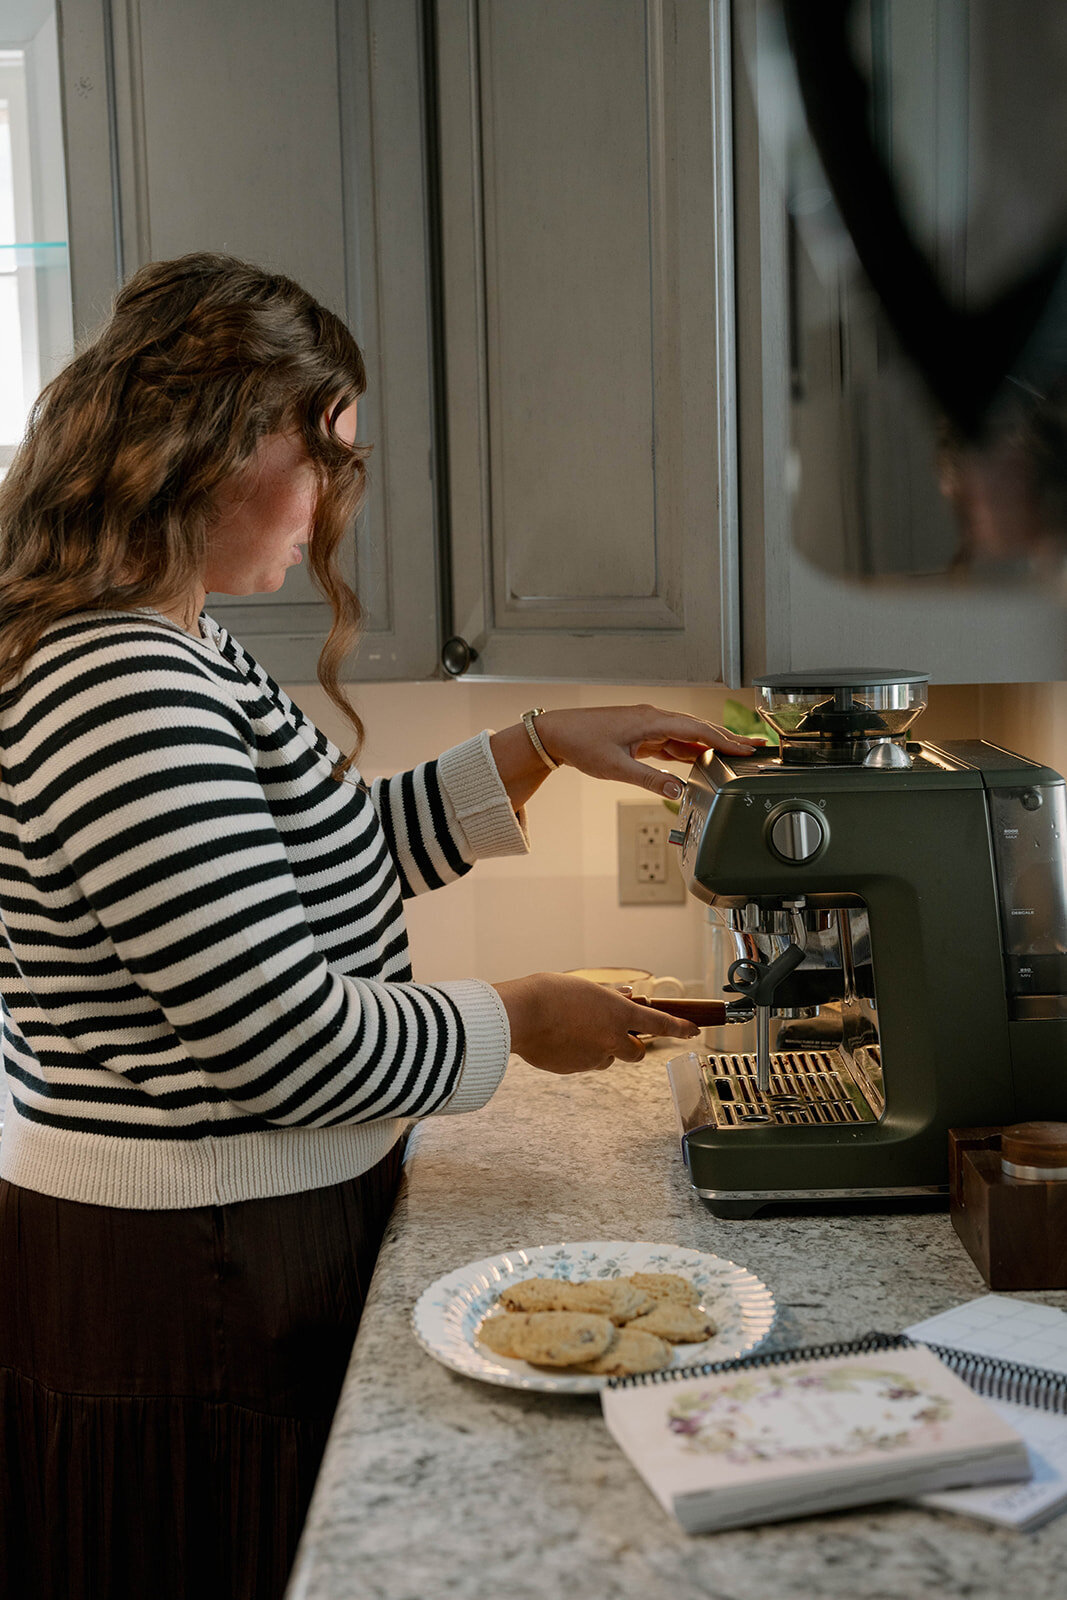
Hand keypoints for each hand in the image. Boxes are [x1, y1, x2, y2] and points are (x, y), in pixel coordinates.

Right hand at [492, 972, 700, 1073]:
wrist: (521, 1015)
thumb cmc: (550, 994)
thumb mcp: (586, 986)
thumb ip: (610, 995)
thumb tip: (627, 997)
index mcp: (618, 1014)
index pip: (659, 1023)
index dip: (679, 1028)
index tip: (693, 1031)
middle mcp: (611, 1039)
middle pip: (636, 1052)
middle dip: (631, 1044)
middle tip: (614, 1031)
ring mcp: (592, 1057)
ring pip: (607, 1058)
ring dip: (601, 1048)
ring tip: (575, 1029)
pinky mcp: (573, 1069)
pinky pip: (583, 1062)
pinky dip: (578, 1053)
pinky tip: (560, 1038)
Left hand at [532, 705, 761, 800]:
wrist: (556, 733)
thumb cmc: (581, 743)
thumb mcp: (615, 767)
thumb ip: (649, 779)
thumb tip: (678, 790)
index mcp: (651, 720)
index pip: (698, 728)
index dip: (724, 739)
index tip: (746, 748)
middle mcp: (653, 718)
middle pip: (699, 728)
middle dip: (727, 738)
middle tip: (755, 746)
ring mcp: (648, 726)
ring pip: (687, 735)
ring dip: (710, 744)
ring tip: (736, 753)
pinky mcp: (641, 734)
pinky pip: (672, 741)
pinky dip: (689, 749)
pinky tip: (702, 758)